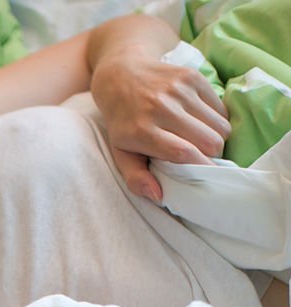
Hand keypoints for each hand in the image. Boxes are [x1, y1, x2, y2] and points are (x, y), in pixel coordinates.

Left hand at [91, 53, 230, 200]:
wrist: (121, 74)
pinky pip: (220, 108)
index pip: (184, 152)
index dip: (201, 167)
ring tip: (203, 142)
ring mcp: (178, 90)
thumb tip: (159, 196)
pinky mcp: (192, 77)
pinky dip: (217, 121)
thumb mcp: (120, 153)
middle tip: (203, 159)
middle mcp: (162, 108)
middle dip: (212, 156)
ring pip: (220, 125)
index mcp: (142, 131)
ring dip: (217, 139)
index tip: (206, 177)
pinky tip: (202, 123)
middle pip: (209, 141)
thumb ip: (136, 178)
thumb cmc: (122, 122)